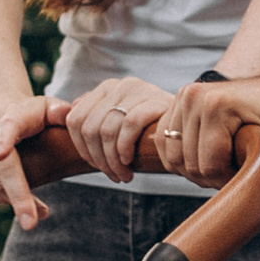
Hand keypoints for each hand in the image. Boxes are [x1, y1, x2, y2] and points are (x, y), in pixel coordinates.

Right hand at [0, 91, 63, 227]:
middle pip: (0, 167)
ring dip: (13, 200)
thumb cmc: (28, 113)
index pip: (6, 128)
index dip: (3, 141)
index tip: (1, 154)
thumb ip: (59, 112)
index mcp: (9, 114)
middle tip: (31, 222)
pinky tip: (14, 201)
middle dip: (17, 195)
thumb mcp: (46, 107)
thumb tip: (68, 114)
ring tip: (37, 212)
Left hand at [60, 74, 176, 183]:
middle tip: (113, 176)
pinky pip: (129, 125)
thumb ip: (95, 117)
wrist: (192, 125)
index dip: (81, 149)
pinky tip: (130, 161)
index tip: (97, 167)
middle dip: (98, 159)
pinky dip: (124, 148)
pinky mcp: (155, 99)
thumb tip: (66, 116)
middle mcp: (119, 85)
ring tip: (123, 175)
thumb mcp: (121, 122)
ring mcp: (138, 89)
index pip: (75, 120)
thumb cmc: (152, 130)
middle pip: (89, 128)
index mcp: (106, 89)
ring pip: (106, 130)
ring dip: (112, 161)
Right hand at [158, 72, 259, 186]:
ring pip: (174, 160)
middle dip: (214, 177)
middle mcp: (193, 97)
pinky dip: (184, 160)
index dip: (230, 181)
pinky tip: (209, 156)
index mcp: (217, 105)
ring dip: (198, 170)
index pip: (209, 168)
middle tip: (240, 166)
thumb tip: (254, 206)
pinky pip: (167, 147)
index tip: (251, 169)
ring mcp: (182, 98)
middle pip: (189, 166)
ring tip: (226, 161)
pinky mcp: (176, 104)